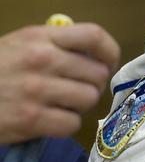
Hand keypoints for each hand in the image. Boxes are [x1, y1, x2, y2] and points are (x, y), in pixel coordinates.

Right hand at [0, 22, 119, 142]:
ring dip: (78, 106)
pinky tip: (49, 120)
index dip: (110, 52)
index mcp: (40, 37)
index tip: (107, 63)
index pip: (94, 36)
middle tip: (74, 90)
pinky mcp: (32, 119)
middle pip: (97, 74)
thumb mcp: (18, 44)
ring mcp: (37, 90)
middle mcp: (41, 59)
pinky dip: (65, 125)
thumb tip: (93, 57)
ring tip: (59, 105)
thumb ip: (53, 45)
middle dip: (91, 85)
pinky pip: (72, 124)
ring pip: (88, 100)